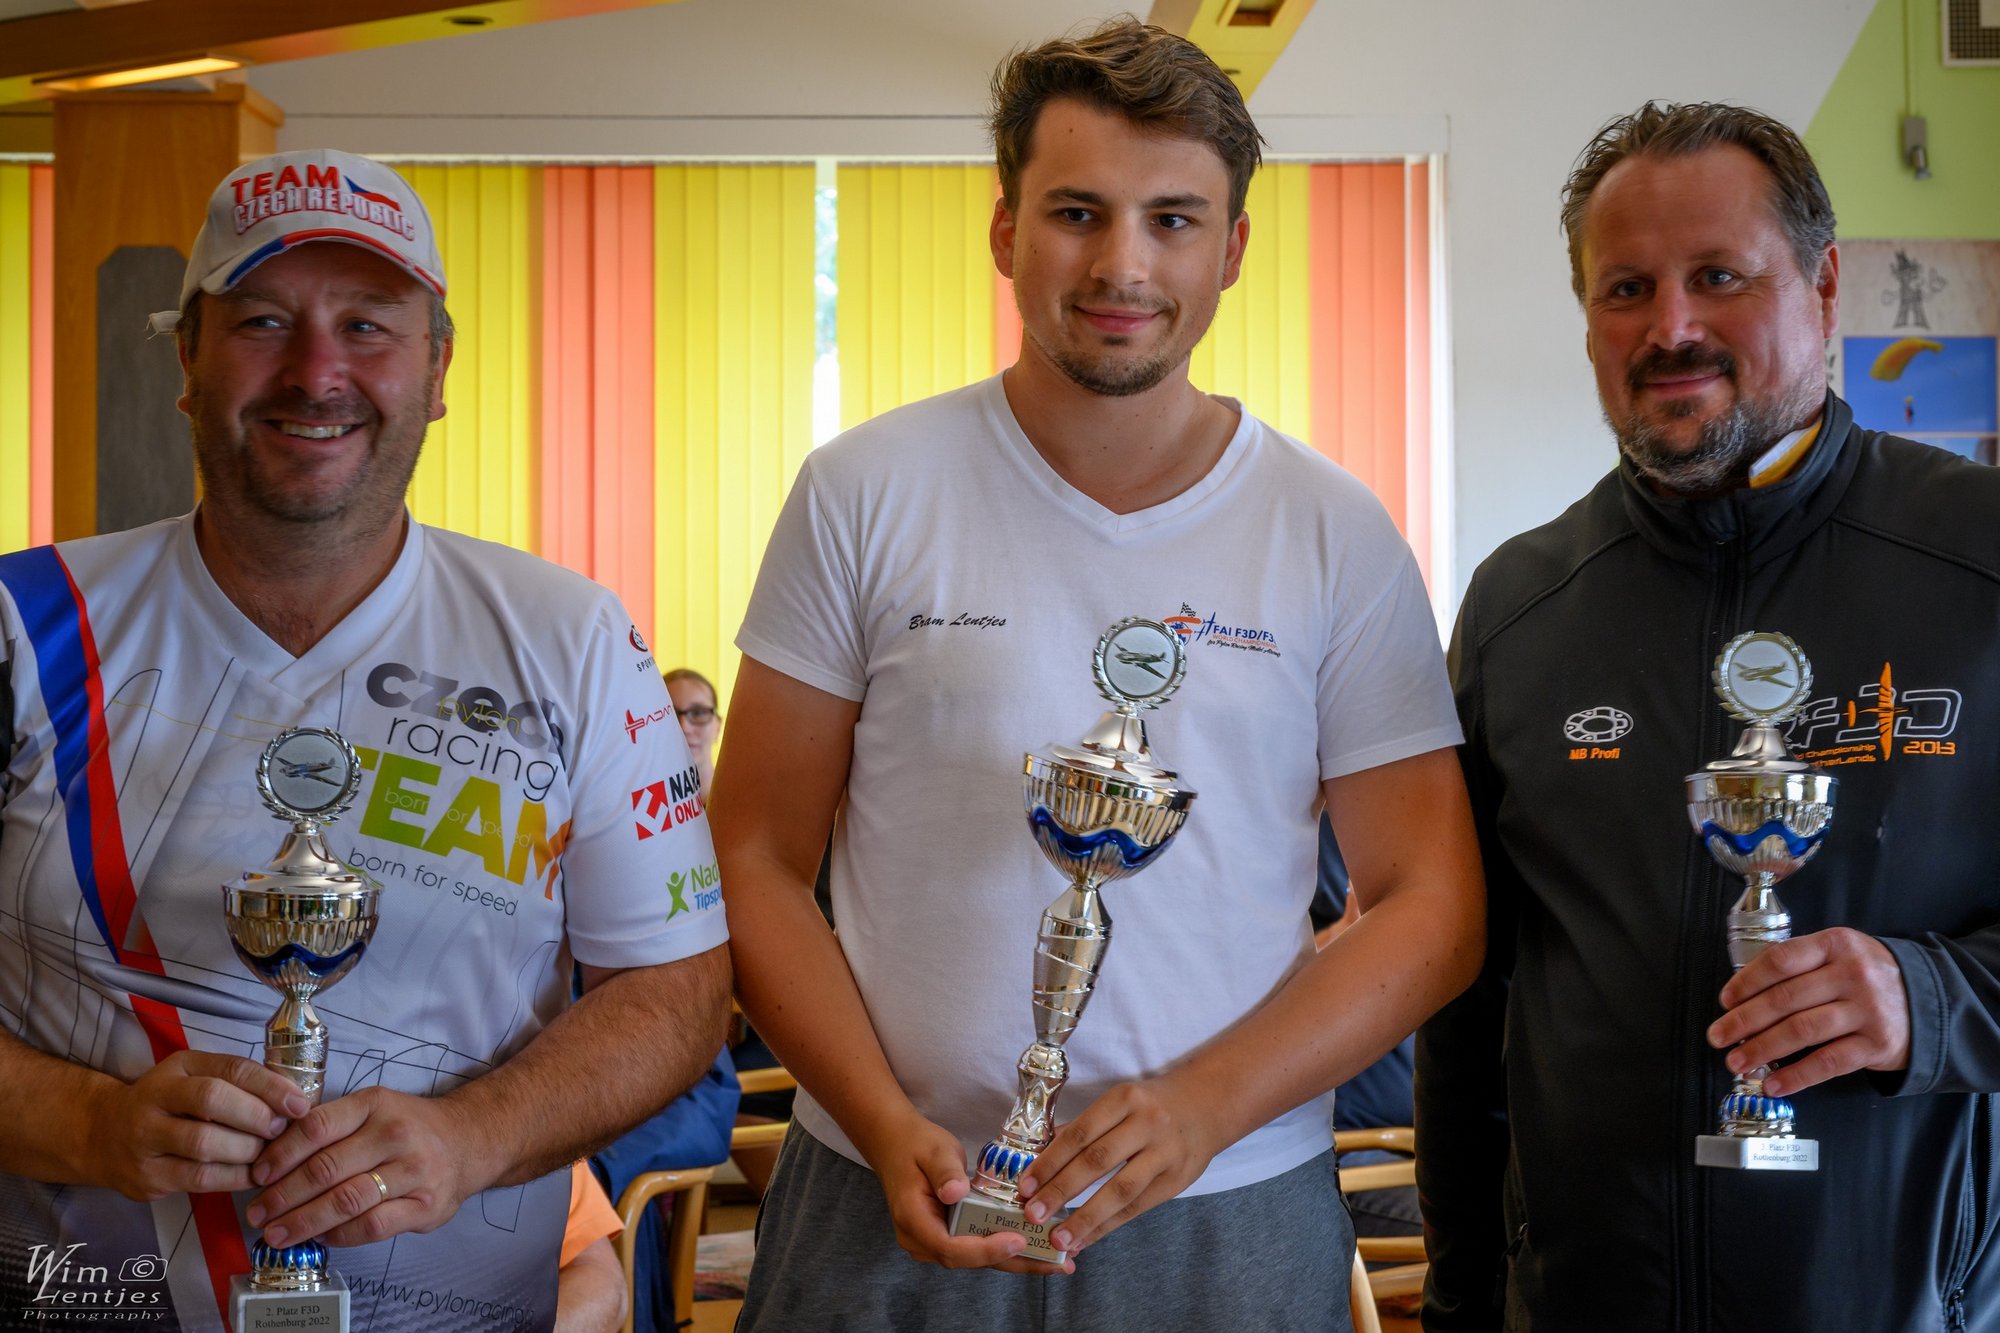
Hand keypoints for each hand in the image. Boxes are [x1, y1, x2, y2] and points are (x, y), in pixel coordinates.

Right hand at [86, 1052, 310, 1199]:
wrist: (101, 1135)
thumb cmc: (168, 1103)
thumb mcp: (196, 1076)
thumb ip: (238, 1082)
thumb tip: (293, 1099)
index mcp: (178, 1067)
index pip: (229, 1069)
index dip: (270, 1086)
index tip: (299, 1104)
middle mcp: (155, 1098)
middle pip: (212, 1102)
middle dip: (256, 1118)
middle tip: (280, 1130)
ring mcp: (145, 1139)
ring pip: (204, 1145)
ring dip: (247, 1152)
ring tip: (269, 1154)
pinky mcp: (145, 1178)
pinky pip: (198, 1180)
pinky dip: (234, 1178)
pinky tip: (252, 1175)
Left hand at [246, 1087, 474, 1249]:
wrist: (467, 1141)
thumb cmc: (408, 1127)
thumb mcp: (373, 1108)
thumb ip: (330, 1126)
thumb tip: (272, 1160)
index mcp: (376, 1104)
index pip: (317, 1127)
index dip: (281, 1154)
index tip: (257, 1176)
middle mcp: (396, 1134)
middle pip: (326, 1169)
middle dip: (283, 1196)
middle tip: (257, 1214)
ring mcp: (414, 1171)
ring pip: (347, 1201)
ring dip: (304, 1221)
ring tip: (277, 1234)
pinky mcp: (424, 1206)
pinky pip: (371, 1226)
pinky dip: (339, 1235)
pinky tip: (320, 1236)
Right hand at [855, 1105, 1067, 1273]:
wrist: (896, 1144)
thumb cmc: (915, 1145)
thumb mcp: (933, 1150)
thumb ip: (944, 1171)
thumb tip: (955, 1192)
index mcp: (914, 1221)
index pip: (951, 1248)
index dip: (985, 1250)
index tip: (1018, 1241)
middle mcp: (921, 1241)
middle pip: (970, 1261)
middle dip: (1015, 1263)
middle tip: (1056, 1264)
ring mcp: (933, 1243)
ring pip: (977, 1259)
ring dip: (1016, 1261)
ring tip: (1056, 1262)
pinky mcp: (947, 1237)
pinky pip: (977, 1248)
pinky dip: (1006, 1249)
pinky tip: (1036, 1247)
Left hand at [1016, 1073, 1218, 1255]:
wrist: (1207, 1105)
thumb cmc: (1151, 1105)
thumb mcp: (1120, 1102)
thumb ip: (1084, 1127)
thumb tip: (1040, 1157)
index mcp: (1125, 1099)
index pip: (1080, 1133)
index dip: (1050, 1161)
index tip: (1025, 1185)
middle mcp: (1146, 1124)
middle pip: (1097, 1161)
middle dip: (1061, 1191)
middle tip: (1033, 1214)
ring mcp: (1164, 1154)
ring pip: (1120, 1190)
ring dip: (1085, 1218)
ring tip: (1058, 1239)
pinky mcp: (1176, 1181)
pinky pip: (1136, 1208)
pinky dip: (1107, 1226)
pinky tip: (1085, 1239)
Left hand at [1707, 926, 1910, 1097]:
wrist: (1929, 1001)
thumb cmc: (1867, 977)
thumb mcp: (1840, 954)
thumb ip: (1801, 964)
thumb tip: (1744, 992)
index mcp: (1836, 945)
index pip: (1781, 960)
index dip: (1747, 981)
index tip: (1724, 1001)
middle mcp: (1852, 975)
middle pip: (1786, 999)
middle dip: (1744, 1021)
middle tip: (1718, 1036)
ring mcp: (1867, 1010)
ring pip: (1802, 1031)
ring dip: (1762, 1050)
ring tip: (1737, 1062)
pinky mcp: (1877, 1044)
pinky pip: (1828, 1062)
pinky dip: (1796, 1076)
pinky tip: (1773, 1083)